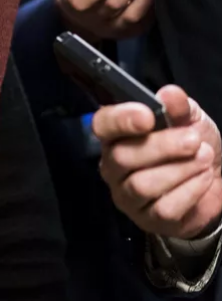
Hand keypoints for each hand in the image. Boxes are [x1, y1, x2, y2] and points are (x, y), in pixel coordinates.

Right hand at [94, 86, 221, 238]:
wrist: (214, 179)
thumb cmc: (191, 146)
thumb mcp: (190, 119)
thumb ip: (179, 106)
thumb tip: (169, 94)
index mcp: (116, 135)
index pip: (102, 125)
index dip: (120, 120)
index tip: (148, 115)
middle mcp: (112, 165)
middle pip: (122, 157)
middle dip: (163, 147)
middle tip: (193, 140)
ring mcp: (126, 194)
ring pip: (142, 185)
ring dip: (180, 170)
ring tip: (204, 158)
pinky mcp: (146, 218)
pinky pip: (163, 208)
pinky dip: (190, 191)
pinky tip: (204, 179)